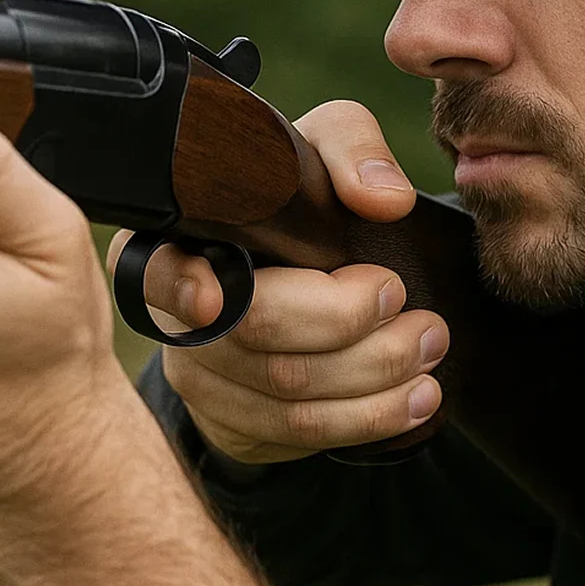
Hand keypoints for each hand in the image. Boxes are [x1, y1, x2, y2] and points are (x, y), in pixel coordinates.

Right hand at [108, 100, 448, 464]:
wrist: (306, 272)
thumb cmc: (301, 202)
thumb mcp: (320, 152)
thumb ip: (350, 149)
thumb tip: (384, 200)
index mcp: (182, 241)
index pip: (154, 269)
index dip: (178, 288)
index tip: (213, 298)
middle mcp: (181, 317)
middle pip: (254, 335)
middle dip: (347, 327)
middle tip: (417, 313)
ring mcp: (205, 379)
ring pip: (286, 399)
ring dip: (374, 383)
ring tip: (430, 352)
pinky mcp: (238, 424)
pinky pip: (299, 436)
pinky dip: (366, 420)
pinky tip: (412, 399)